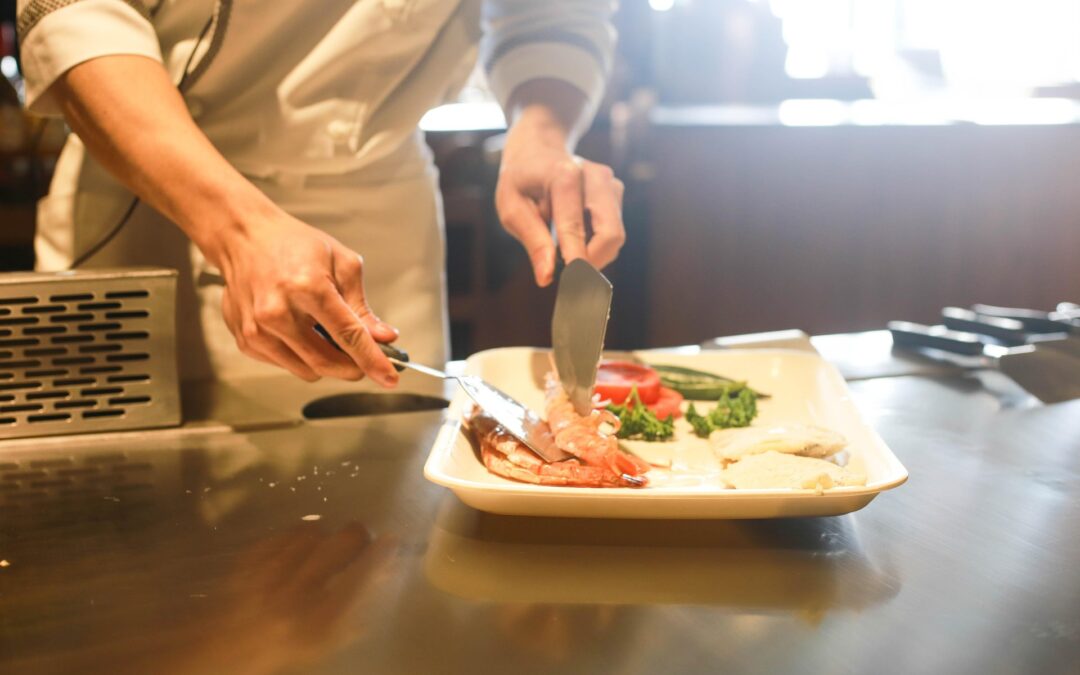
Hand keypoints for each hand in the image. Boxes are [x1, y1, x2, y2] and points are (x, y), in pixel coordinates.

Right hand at [209, 207, 399, 384]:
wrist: (244, 237)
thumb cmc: (293, 244)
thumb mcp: (341, 264)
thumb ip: (361, 307)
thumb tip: (383, 338)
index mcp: (306, 287)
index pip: (348, 336)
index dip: (373, 361)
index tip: (389, 377)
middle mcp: (277, 312)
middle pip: (327, 362)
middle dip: (354, 367)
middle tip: (366, 358)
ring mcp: (258, 330)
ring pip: (308, 371)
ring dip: (328, 362)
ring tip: (327, 332)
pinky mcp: (246, 341)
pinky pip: (287, 365)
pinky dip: (303, 356)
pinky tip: (301, 330)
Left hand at [495, 108, 625, 286]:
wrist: (539, 148)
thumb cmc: (521, 180)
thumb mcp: (511, 207)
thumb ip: (532, 240)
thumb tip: (547, 277)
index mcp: (564, 176)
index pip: (575, 227)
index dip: (577, 262)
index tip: (575, 289)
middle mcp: (595, 177)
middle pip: (611, 234)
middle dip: (593, 263)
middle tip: (570, 280)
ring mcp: (610, 183)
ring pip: (615, 236)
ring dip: (593, 255)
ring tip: (564, 252)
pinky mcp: (616, 192)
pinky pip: (612, 230)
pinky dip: (595, 244)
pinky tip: (575, 238)